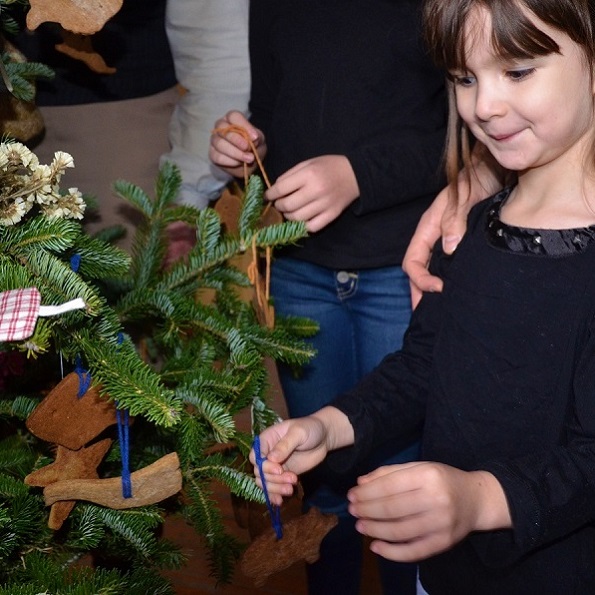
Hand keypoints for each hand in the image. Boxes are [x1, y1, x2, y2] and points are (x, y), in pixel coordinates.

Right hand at [209, 110, 266, 178]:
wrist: (249, 163)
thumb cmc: (253, 147)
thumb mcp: (259, 141)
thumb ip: (256, 138)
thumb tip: (253, 138)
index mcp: (232, 119)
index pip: (233, 116)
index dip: (243, 125)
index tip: (254, 137)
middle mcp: (221, 127)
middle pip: (223, 129)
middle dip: (236, 140)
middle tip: (248, 148)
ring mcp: (215, 140)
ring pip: (219, 144)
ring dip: (235, 153)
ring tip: (248, 158)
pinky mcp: (213, 154)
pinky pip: (217, 157)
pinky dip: (230, 161)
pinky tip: (239, 163)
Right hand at [249, 407, 354, 504]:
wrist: (323, 437)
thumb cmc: (309, 428)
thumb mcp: (298, 433)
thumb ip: (285, 445)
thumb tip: (271, 459)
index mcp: (266, 440)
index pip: (255, 456)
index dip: (264, 466)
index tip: (279, 469)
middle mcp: (267, 454)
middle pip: (260, 472)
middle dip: (274, 479)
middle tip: (292, 479)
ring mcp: (274, 466)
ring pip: (265, 482)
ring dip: (276, 488)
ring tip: (291, 488)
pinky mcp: (283, 475)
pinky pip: (274, 487)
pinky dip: (275, 495)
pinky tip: (280, 501)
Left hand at [265, 155, 358, 232]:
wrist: (355, 174)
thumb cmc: (328, 166)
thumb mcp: (308, 163)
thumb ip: (290, 175)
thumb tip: (274, 190)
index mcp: (309, 174)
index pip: (281, 188)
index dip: (271, 194)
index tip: (269, 196)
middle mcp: (316, 190)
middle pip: (287, 205)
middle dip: (279, 205)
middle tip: (279, 203)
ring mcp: (325, 205)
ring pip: (297, 218)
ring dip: (288, 216)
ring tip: (289, 210)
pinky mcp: (332, 215)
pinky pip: (312, 227)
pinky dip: (303, 225)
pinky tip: (302, 218)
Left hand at [347, 462, 510, 561]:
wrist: (476, 499)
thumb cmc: (442, 479)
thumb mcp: (418, 467)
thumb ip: (389, 473)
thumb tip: (361, 482)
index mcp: (427, 475)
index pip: (389, 486)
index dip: (367, 492)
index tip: (352, 495)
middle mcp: (436, 499)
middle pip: (392, 508)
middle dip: (367, 510)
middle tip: (352, 510)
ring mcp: (441, 523)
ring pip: (399, 531)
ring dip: (374, 530)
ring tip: (360, 526)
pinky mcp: (444, 543)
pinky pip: (413, 552)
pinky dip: (391, 552)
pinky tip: (376, 547)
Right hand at [403, 143, 506, 308]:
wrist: (496, 164)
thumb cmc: (478, 175)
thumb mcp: (465, 194)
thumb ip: (454, 220)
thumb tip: (448, 250)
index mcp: (428, 228)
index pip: (413, 262)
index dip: (420, 280)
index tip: (438, 290)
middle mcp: (435, 238)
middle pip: (419, 273)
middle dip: (419, 295)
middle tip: (428, 317)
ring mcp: (449, 241)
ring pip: (434, 272)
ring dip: (433, 292)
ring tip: (440, 312)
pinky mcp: (464, 243)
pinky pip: (451, 267)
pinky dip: (451, 282)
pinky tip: (458, 293)